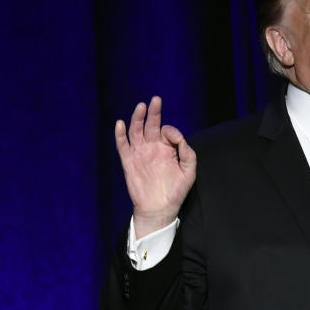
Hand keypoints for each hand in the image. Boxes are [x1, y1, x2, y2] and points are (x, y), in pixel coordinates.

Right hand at [115, 96, 195, 237]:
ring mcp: (140, 154)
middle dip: (154, 112)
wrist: (159, 209)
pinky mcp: (129, 162)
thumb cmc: (176, 192)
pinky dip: (120, 134)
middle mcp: (153, 148)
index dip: (171, 131)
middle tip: (156, 100)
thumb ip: (188, 153)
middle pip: (151, 125)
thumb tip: (178, 138)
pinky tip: (120, 123)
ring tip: (141, 107)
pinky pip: (123, 146)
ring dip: (138, 119)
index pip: (167, 131)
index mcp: (167, 149)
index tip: (174, 138)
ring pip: (136, 131)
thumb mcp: (189, 172)